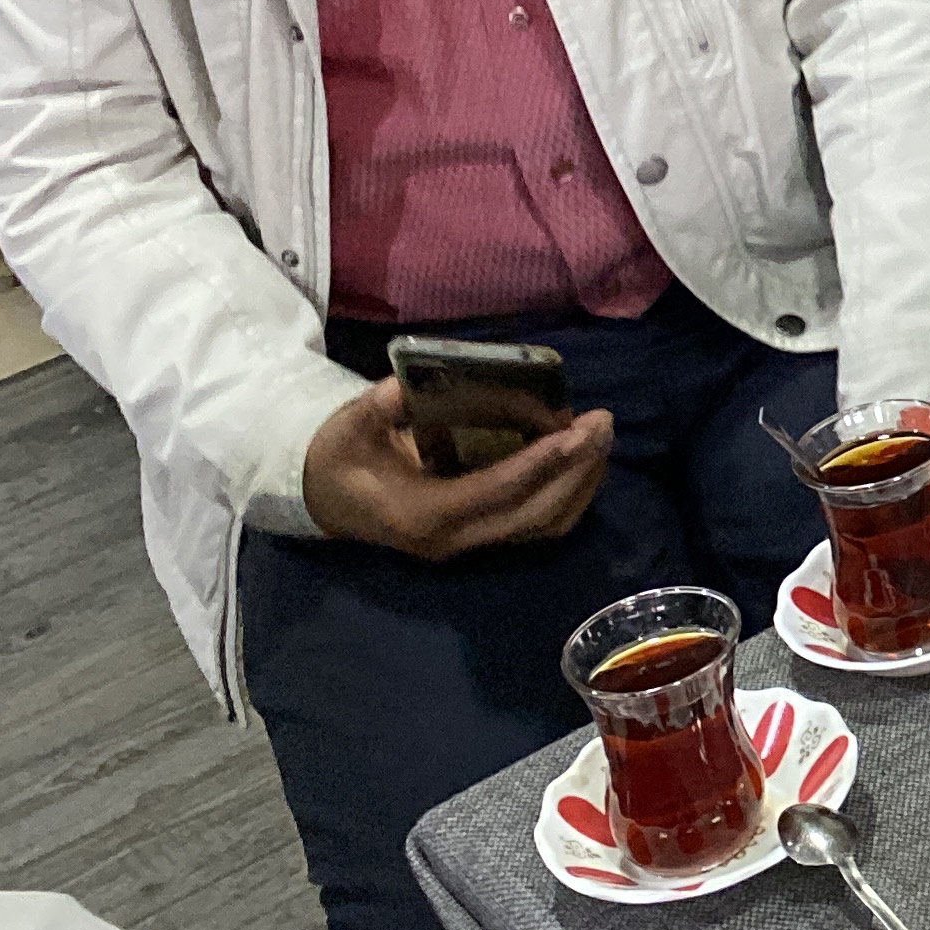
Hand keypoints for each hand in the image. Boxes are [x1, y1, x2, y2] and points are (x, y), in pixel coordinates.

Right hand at [300, 375, 611, 559]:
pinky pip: (538, 525)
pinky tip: (582, 459)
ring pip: (544, 525)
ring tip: (601, 437)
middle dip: (575, 470)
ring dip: (581, 483)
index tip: (576, 433)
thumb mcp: (347, 428)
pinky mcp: (481, 537)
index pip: (495, 491)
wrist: (326, 499)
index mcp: (422, 514)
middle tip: (603, 424)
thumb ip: (376, 408)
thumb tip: (404, 386)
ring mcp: (470, 543)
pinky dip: (569, 494)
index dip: (539, 463)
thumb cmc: (340, 458)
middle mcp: (454, 538)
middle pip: (534, 513)